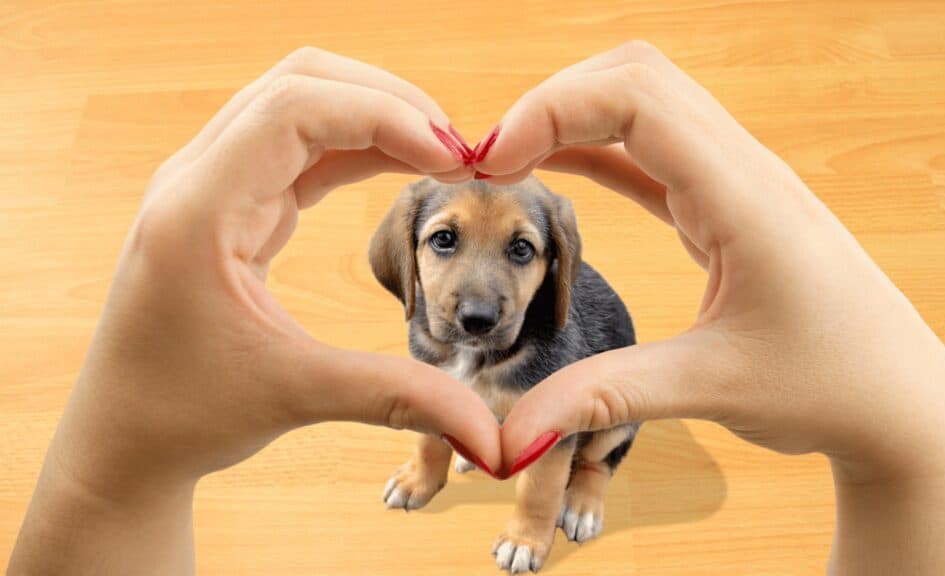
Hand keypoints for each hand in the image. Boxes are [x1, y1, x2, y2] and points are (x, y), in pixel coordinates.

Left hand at [10, 47, 499, 573]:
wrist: (125, 438)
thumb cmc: (185, 414)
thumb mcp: (295, 396)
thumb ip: (397, 396)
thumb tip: (491, 433)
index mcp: (198, 209)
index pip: (296, 109)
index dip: (385, 117)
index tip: (454, 160)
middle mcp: (198, 180)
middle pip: (300, 83)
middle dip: (388, 103)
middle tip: (458, 150)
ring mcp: (211, 186)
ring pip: (300, 105)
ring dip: (375, 118)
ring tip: (442, 157)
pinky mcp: (230, 204)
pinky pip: (300, 148)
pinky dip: (357, 148)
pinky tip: (403, 169)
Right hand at [477, 42, 944, 573]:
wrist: (898, 398)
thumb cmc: (829, 388)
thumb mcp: (712, 388)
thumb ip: (605, 397)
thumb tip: (508, 437)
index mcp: (744, 196)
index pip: (638, 97)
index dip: (551, 109)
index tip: (492, 162)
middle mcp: (743, 170)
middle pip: (636, 76)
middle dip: (552, 100)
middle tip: (489, 158)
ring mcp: (737, 183)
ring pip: (644, 103)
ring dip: (572, 116)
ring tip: (507, 161)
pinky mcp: (727, 207)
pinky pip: (652, 151)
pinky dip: (596, 147)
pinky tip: (554, 167)